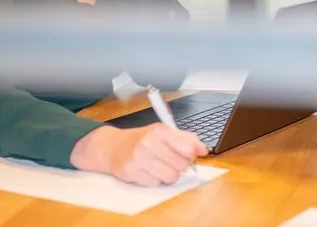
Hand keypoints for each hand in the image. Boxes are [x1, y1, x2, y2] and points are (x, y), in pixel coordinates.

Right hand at [70, 124, 208, 185]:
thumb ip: (186, 139)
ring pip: (170, 177)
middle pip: (181, 166)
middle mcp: (148, 144)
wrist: (112, 147)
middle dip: (178, 165)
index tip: (187, 153)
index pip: (188, 149)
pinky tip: (148, 170)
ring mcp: (139, 159)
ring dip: (167, 174)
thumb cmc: (141, 139)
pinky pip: (156, 184)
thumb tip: (204, 149)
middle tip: (168, 159)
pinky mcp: (132, 173)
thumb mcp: (162, 132)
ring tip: (158, 165)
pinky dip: (155, 179)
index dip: (191, 154)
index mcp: (159, 131)